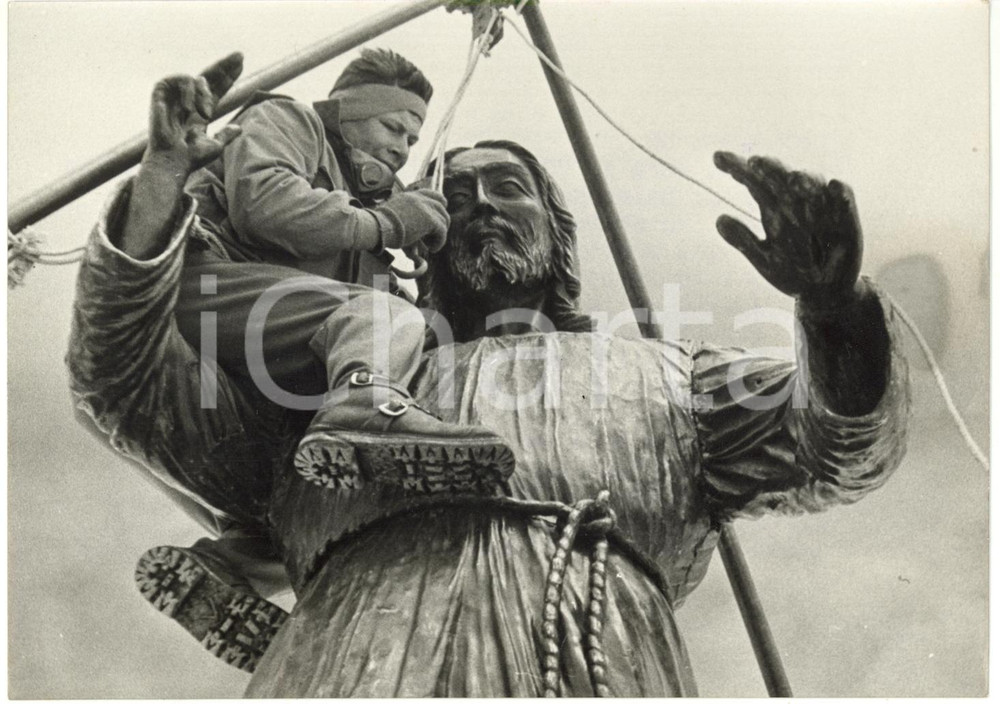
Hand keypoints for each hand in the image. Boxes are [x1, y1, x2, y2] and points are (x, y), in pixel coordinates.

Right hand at [144, 52, 243, 176]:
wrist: (173, 161)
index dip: (228, 77)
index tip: (241, 64)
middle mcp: (189, 100)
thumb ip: (226, 135)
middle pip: (209, 76)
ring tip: (206, 113)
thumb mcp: (215, 146)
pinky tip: (190, 109)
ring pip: (197, 78)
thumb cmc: (190, 157)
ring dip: (205, 94)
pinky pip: (181, 79)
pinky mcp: (161, 91)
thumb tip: (239, 128)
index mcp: (201, 110)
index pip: (217, 89)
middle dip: (225, 66)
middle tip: (240, 56)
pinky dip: (189, 93)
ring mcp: (175, 95)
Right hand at [376, 189, 449, 251]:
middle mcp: (419, 198)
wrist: (378, 227)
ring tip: (431, 244)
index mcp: (410, 196)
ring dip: (440, 233)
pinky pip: (442, 231)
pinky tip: (432, 249)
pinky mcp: (430, 220)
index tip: (439, 214)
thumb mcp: (393, 216)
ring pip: (444, 219)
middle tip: (437, 233)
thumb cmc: (379, 226)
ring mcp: (426, 207)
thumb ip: (405, 216)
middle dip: (442, 219)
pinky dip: (439, 242)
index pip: (432, 194)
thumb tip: (411, 230)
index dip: (439, 203)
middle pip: (441, 205)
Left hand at [713, 152, 862, 305]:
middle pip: (780, 178)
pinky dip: (840, 194)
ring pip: (812, 185)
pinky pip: (844, 200)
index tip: (717, 157)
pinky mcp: (845, 217)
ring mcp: (821, 208)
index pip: (753, 182)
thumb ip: (744, 241)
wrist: (823, 292)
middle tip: (755, 162)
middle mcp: (795, 202)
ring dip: (805, 180)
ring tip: (794, 179)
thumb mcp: (765, 259)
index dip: (737, 168)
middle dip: (769, 169)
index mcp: (773, 209)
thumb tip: (719, 220)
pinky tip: (834, 187)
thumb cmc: (793, 272)